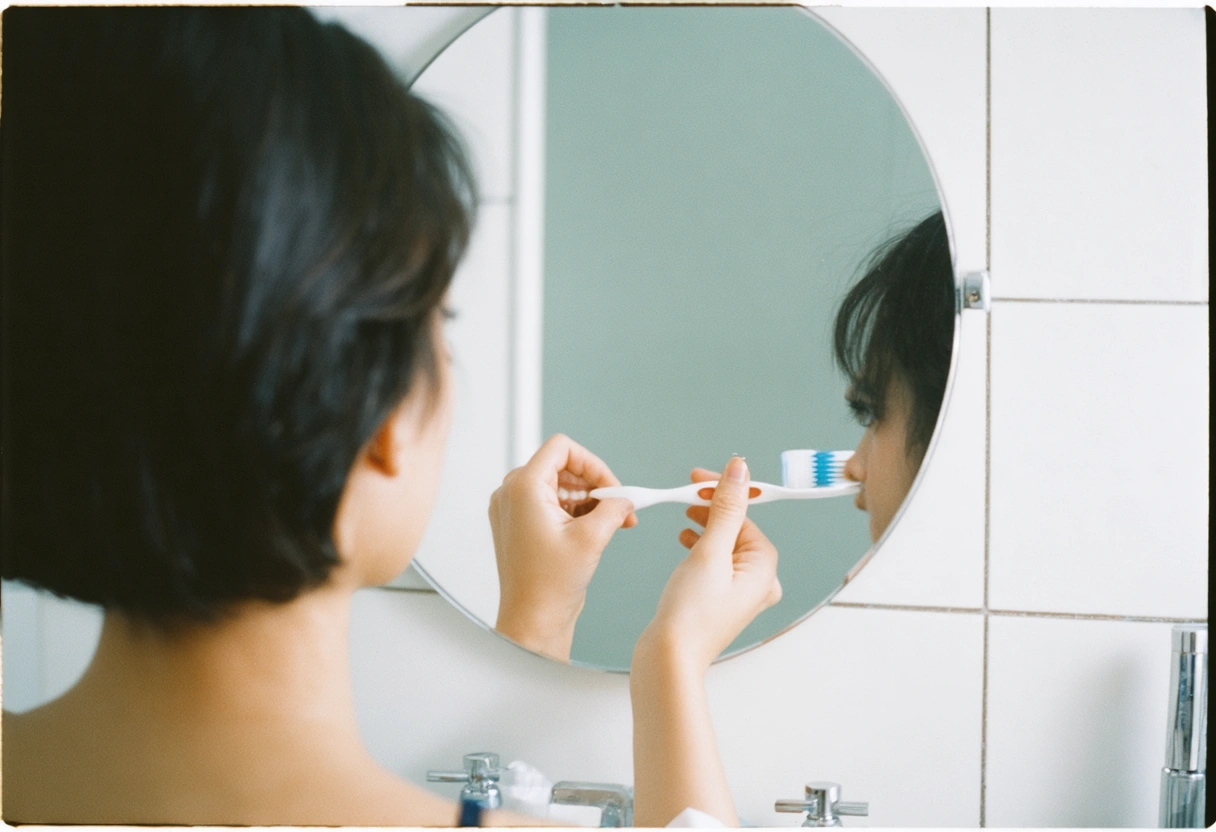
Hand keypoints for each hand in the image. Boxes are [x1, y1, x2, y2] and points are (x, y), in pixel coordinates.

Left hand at [489, 434, 637, 661]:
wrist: (532, 621)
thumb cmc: (550, 585)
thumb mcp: (592, 538)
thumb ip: (614, 507)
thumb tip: (627, 498)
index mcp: (523, 488)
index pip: (561, 449)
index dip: (592, 463)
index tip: (612, 486)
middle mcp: (511, 493)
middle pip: (561, 467)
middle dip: (594, 485)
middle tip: (619, 507)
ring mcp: (512, 510)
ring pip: (558, 486)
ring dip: (588, 500)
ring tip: (614, 523)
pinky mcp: (518, 525)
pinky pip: (549, 504)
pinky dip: (574, 512)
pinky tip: (597, 529)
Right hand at [635, 456, 780, 674]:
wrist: (669, 657)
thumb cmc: (691, 613)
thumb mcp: (709, 551)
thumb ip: (726, 508)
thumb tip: (739, 471)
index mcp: (765, 567)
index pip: (746, 515)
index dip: (723, 491)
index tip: (698, 477)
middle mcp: (759, 581)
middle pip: (738, 528)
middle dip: (713, 507)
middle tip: (687, 492)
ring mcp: (740, 593)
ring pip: (726, 544)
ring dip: (706, 525)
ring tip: (685, 515)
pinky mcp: (720, 599)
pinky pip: (716, 561)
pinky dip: (702, 546)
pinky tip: (685, 541)